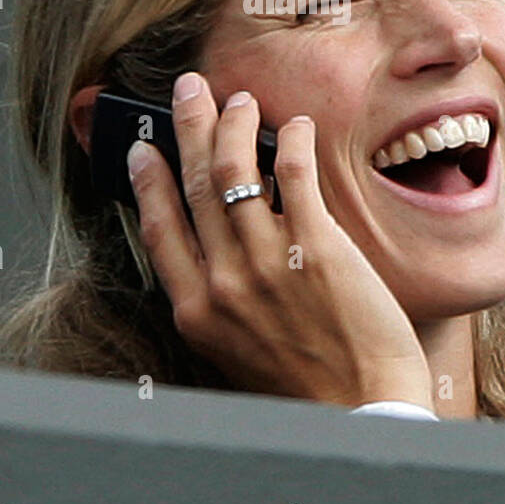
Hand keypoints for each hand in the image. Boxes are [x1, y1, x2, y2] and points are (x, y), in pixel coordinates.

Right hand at [126, 71, 433, 410]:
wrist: (360, 414)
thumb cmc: (305, 388)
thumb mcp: (236, 350)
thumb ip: (219, 300)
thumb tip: (216, 241)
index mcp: (196, 311)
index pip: (159, 228)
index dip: (148, 181)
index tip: (144, 149)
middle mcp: (224, 282)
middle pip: (196, 184)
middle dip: (190, 127)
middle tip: (189, 90)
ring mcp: (268, 263)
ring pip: (238, 171)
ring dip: (237, 124)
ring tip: (241, 100)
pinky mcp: (319, 249)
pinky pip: (295, 177)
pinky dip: (292, 143)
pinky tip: (295, 127)